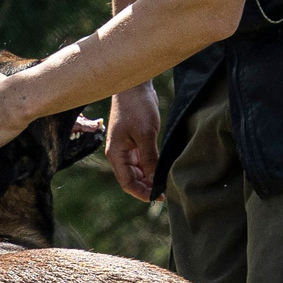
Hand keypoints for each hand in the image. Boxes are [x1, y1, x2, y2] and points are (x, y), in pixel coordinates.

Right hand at [106, 84, 160, 201]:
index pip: (127, 182)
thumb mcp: (145, 134)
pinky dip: (152, 166)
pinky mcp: (135, 140)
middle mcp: (119, 153)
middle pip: (132, 178)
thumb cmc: (137, 107)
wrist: (135, 85)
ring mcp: (127, 147)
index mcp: (116, 153)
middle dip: (147, 187)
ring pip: (138, 170)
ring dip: (150, 177)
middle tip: (166, 192)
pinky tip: (163, 168)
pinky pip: (142, 160)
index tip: (158, 197)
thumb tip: (155, 179)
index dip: (141, 193)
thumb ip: (149, 158)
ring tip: (166, 182)